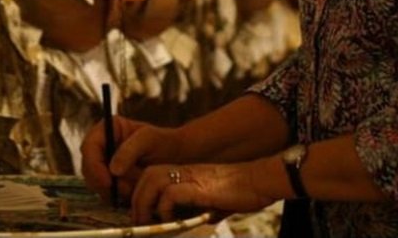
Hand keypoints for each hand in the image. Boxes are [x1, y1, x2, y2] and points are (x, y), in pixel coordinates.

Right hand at [80, 116, 181, 203]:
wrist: (176, 157)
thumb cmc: (164, 142)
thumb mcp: (148, 140)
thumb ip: (129, 151)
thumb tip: (112, 170)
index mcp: (107, 129)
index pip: (89, 147)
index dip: (93, 165)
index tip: (107, 181)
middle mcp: (102, 146)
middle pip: (88, 168)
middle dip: (104, 182)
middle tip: (123, 191)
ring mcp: (105, 164)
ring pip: (96, 183)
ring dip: (114, 190)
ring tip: (135, 187)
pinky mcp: (111, 180)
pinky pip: (106, 192)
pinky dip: (118, 196)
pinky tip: (133, 192)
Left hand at [130, 161, 277, 224]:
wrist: (260, 181)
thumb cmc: (241, 193)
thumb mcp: (215, 204)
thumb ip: (201, 211)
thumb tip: (192, 225)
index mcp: (186, 174)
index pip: (152, 176)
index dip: (140, 194)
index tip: (141, 217)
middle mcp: (185, 172)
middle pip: (147, 175)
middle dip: (137, 199)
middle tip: (140, 222)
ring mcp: (192, 177)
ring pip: (153, 179)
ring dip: (144, 202)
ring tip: (148, 223)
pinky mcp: (200, 187)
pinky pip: (171, 193)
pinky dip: (165, 208)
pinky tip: (172, 221)